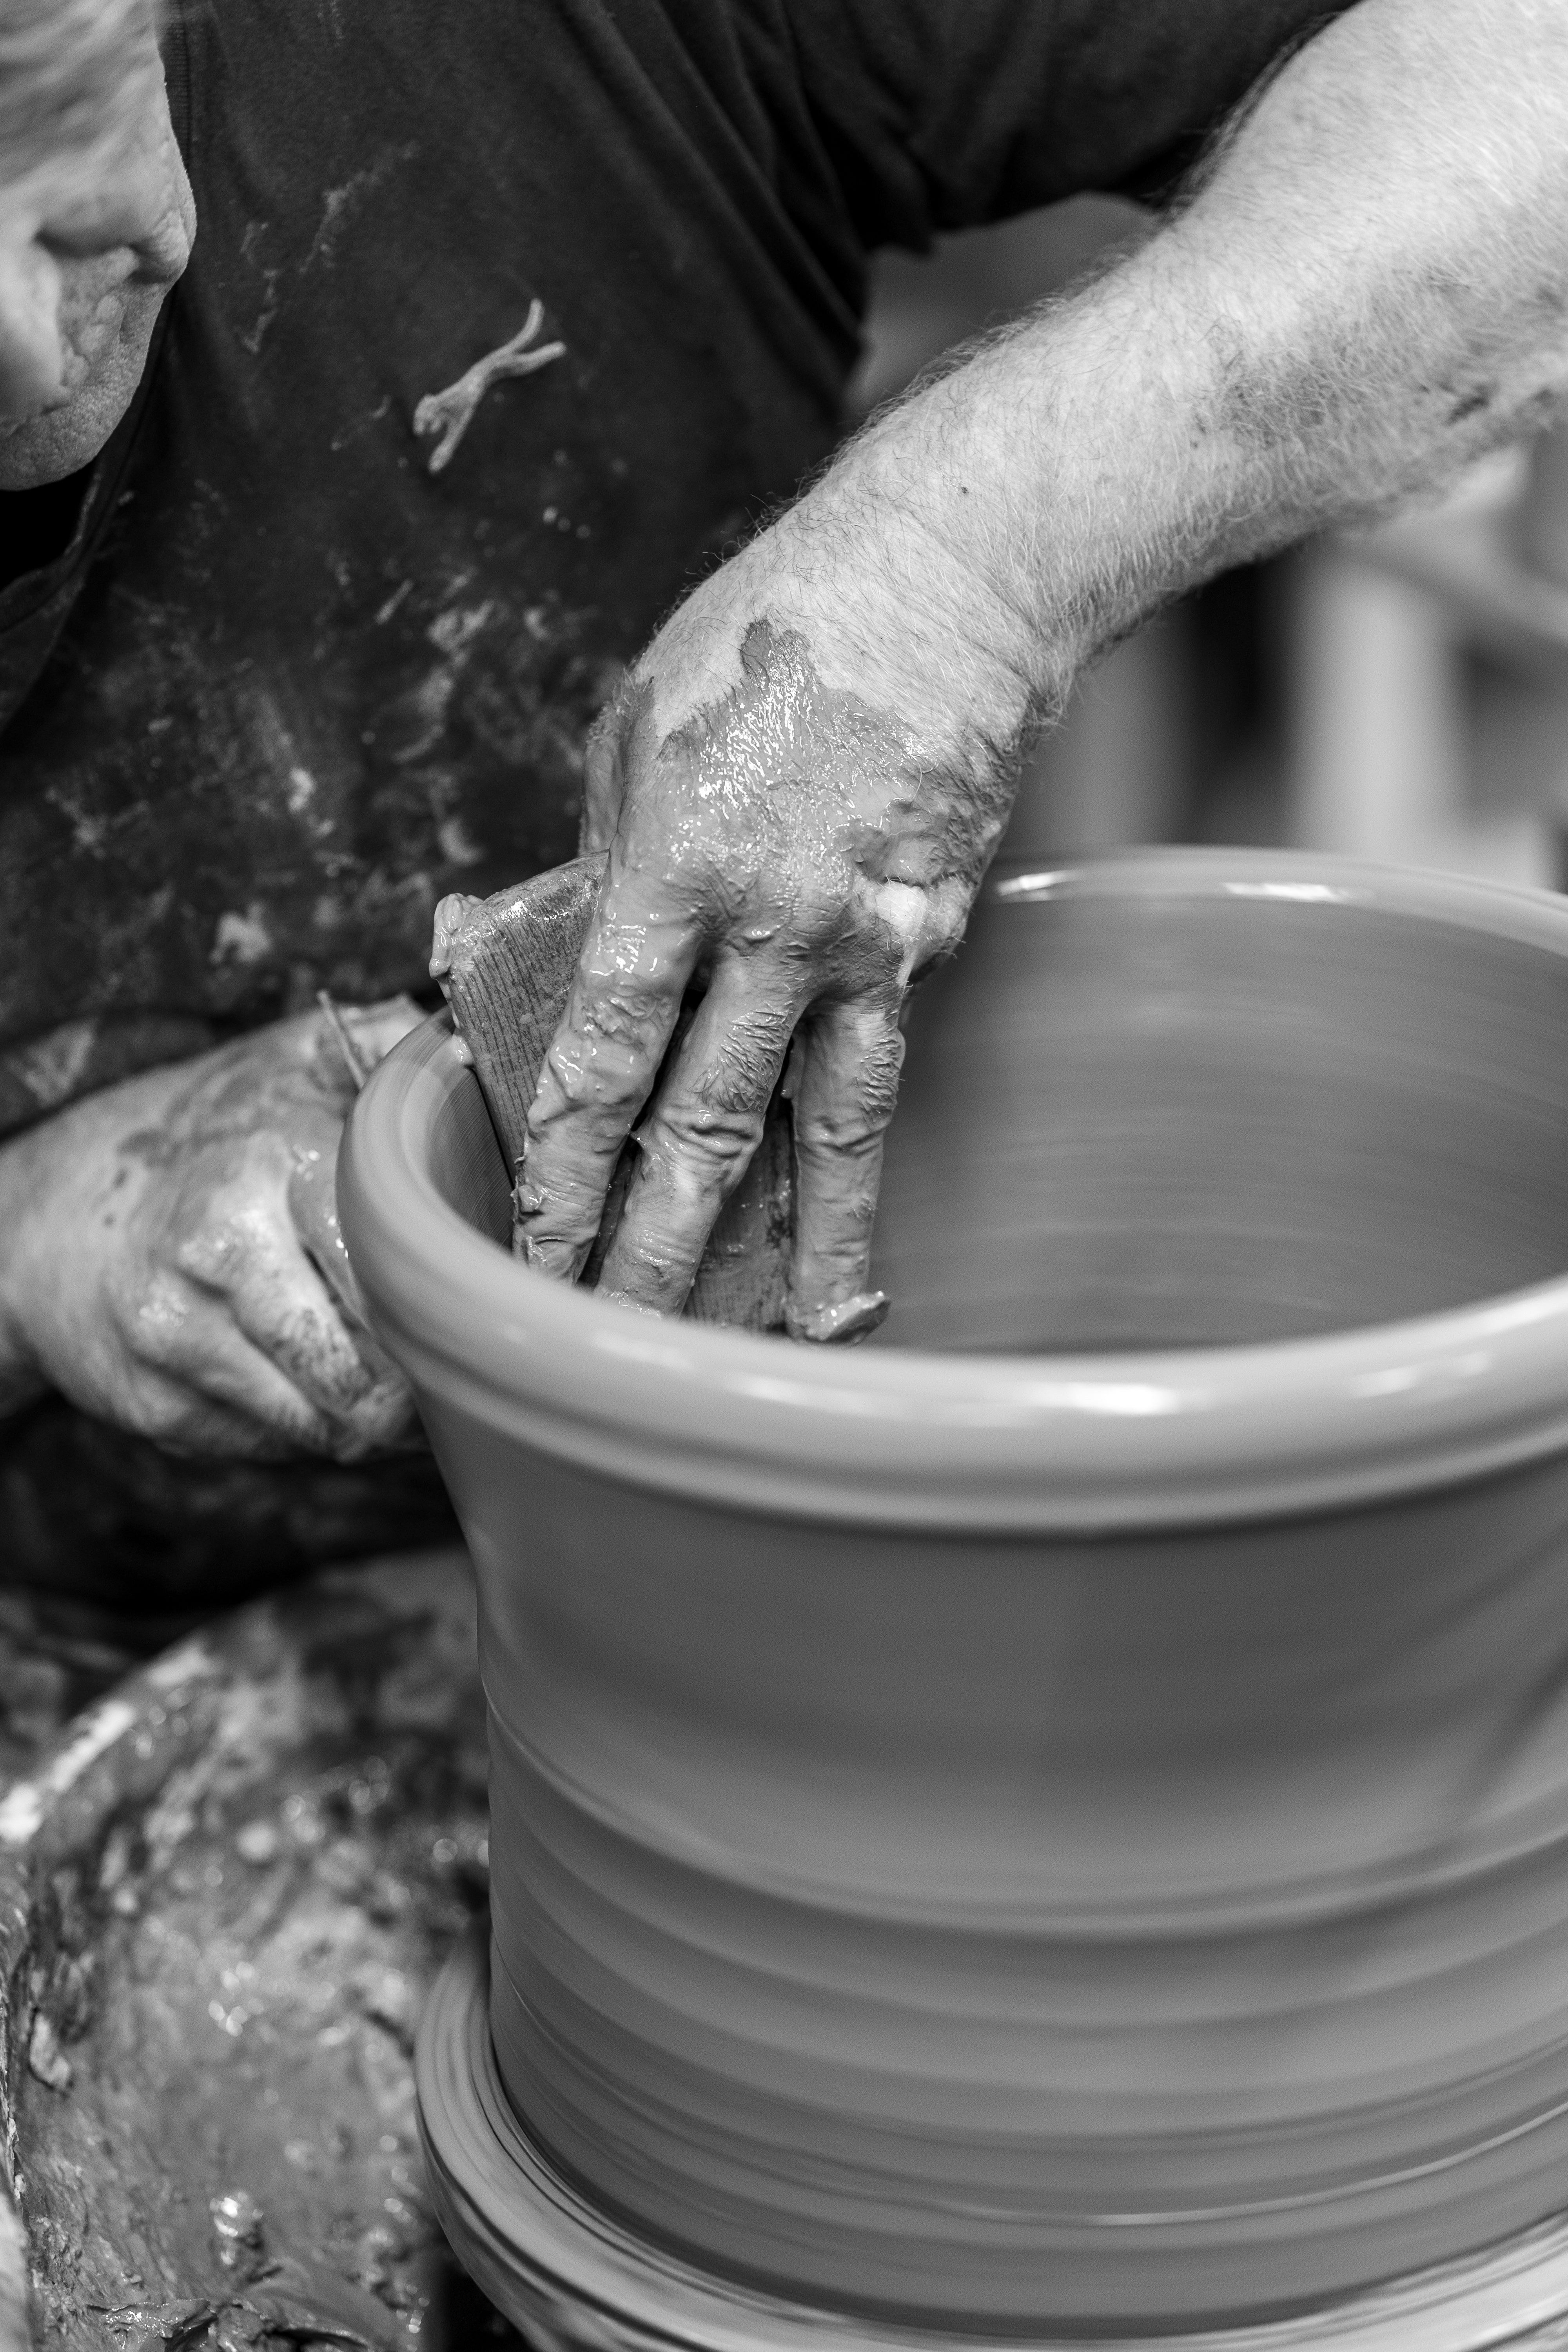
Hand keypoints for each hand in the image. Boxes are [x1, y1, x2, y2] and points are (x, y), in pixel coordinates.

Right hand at [0, 1003, 421, 1458]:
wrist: (47, 1226)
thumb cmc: (202, 1153)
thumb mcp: (279, 1072)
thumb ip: (369, 1049)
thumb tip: (457, 1037)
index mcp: (266, 1165)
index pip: (388, 1271)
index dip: (433, 1308)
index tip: (454, 1309)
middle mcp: (217, 1254)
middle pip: (362, 1374)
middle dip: (408, 1388)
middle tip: (428, 1367)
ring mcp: (178, 1340)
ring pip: (324, 1426)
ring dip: (363, 1418)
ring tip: (375, 1380)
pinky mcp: (158, 1409)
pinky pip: (275, 1448)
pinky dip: (306, 1428)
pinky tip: (299, 1382)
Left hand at [520, 0, 1567, 1337]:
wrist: (954, 573)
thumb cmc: (774, 634)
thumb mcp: (637, 729)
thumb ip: (594, 864)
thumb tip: (534, 962)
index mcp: (671, 865)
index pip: (599, 1054)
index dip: (563, 1164)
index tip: (532, 1243)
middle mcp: (769, 923)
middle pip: (704, 1122)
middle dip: (655, 1243)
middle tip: (618, 1339)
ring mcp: (864, 940)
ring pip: (824, 1128)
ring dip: (795, 1247)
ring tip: (777, 1342)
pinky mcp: (933, 941)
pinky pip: (883, 1069)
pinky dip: (863, 1163)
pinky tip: (852, 1234)